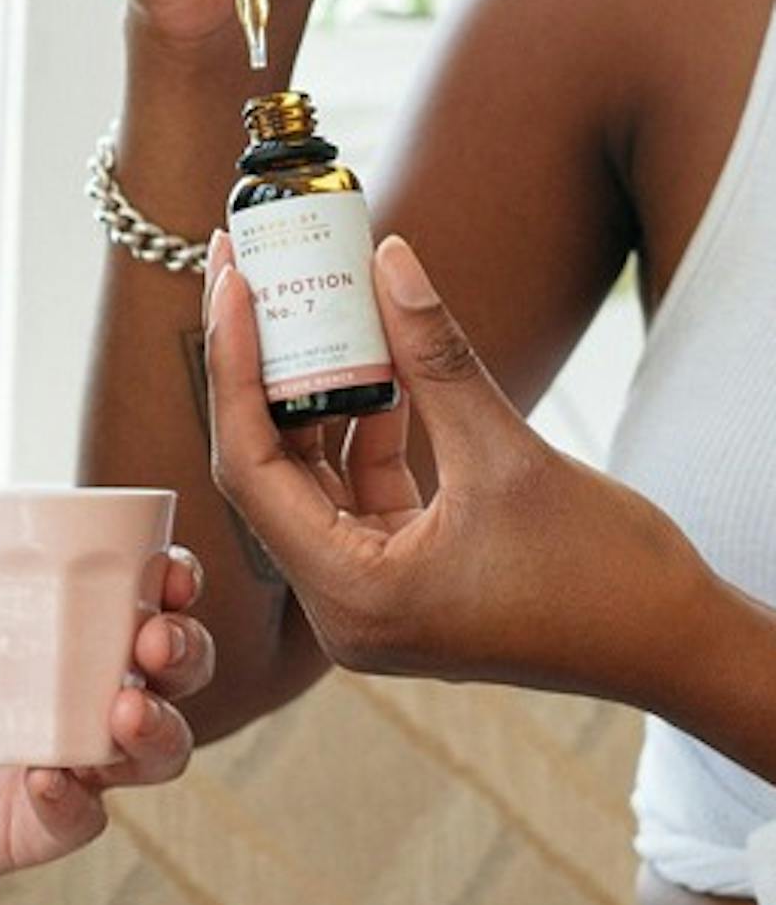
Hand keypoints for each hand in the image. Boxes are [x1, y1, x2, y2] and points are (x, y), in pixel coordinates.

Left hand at [0, 551, 212, 898]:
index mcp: (63, 629)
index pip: (144, 597)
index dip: (175, 582)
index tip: (172, 573)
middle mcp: (87, 693)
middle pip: (176, 671)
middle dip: (186, 651)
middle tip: (154, 643)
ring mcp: (76, 761)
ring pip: (160, 750)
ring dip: (159, 727)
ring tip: (124, 712)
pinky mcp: (46, 824)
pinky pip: (84, 817)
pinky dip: (74, 798)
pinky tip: (45, 779)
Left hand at [205, 231, 707, 707]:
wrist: (672, 643)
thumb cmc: (603, 574)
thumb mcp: (510, 453)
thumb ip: (437, 358)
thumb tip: (388, 261)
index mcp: (352, 595)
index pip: (251, 469)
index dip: (233, 367)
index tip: (232, 281)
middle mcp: (344, 608)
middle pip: (268, 472)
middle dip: (260, 369)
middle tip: (248, 271)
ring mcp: (372, 598)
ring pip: (312, 480)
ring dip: (316, 394)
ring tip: (314, 303)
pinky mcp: (404, 580)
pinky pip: (358, 495)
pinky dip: (362, 431)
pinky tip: (376, 366)